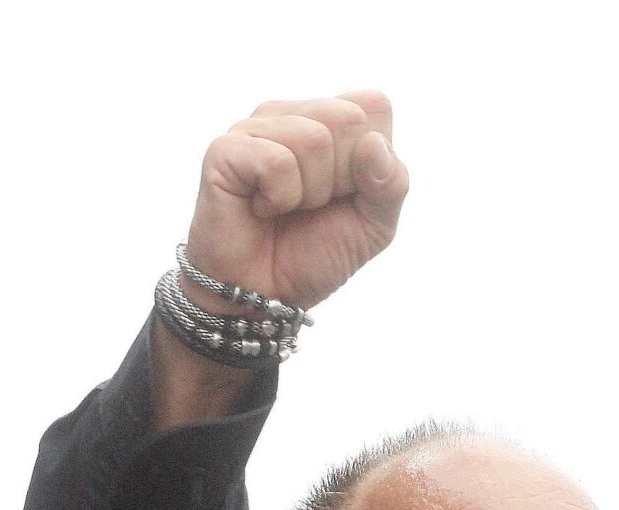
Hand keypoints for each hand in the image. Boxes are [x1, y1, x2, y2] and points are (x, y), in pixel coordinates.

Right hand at [184, 92, 408, 313]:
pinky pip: (276, 162)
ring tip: (285, 208)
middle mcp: (292, 114)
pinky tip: (261, 208)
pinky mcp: (226, 150)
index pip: (375, 105)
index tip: (345, 192)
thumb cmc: (315, 253)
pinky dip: (279, 198)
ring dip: (310, 192)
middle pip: (348, 117)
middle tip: (313, 205)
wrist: (266, 296)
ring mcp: (255, 127)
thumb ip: (392, 183)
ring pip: (313, 138)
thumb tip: (374, 144)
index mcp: (329, 119)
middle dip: (343, 177)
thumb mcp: (375, 224)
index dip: (372, 159)